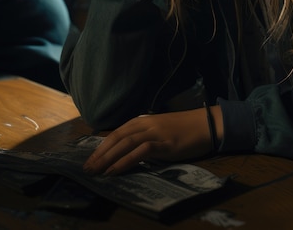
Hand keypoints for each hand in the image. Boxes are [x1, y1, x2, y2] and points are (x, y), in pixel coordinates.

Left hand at [83, 108, 215, 175]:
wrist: (206, 124)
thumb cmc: (184, 129)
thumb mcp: (160, 131)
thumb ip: (146, 138)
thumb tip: (129, 152)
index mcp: (144, 120)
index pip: (117, 133)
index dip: (102, 146)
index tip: (90, 159)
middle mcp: (146, 124)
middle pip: (117, 137)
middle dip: (100, 153)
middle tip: (87, 168)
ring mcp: (155, 132)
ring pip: (125, 143)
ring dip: (108, 158)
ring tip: (96, 171)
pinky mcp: (164, 143)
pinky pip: (140, 151)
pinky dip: (125, 161)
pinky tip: (115, 170)